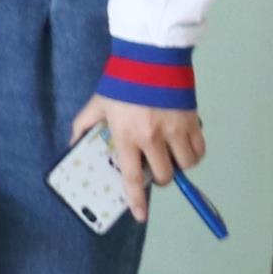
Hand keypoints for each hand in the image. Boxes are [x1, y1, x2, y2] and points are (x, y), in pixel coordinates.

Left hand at [74, 94, 206, 223]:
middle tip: (154, 167)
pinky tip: (184, 145)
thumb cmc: (121, 82)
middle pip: (164, 176)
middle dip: (159, 177)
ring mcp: (176, 131)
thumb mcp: (97, 104)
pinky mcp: (193, 122)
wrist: (151, 58)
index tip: (140, 215)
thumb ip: (83, 125)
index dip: (136, 198)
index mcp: (127, 136)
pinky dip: (194, 153)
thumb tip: (72, 144)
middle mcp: (153, 138)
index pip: (132, 175)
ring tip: (170, 155)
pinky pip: (200, 150)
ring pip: (186, 166)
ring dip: (179, 166)